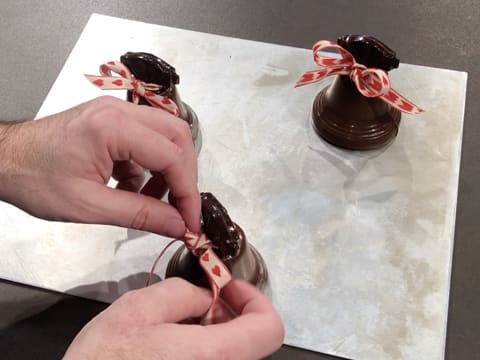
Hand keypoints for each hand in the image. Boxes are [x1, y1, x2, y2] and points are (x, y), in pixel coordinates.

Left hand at [0, 96, 199, 235]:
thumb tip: (178, 225)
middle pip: (177, 136)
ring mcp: (116, 113)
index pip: (171, 156)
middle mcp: (120, 111)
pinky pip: (147, 141)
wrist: (3, 160)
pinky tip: (133, 188)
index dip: (187, 192)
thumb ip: (140, 215)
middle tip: (179, 208)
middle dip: (184, 175)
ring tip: (152, 200)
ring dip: (168, 170)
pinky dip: (150, 167)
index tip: (190, 220)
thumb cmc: (33, 179)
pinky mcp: (113, 121)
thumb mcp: (89, 206)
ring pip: (166, 136)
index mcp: (112, 127)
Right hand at [64, 278, 283, 359]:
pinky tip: (170, 349)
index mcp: (213, 357)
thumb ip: (183, 293)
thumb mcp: (138, 308)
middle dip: (227, 314)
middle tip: (196, 303)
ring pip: (231, 355)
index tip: (227, 289)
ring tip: (176, 327)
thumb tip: (206, 298)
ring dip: (213, 333)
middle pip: (252, 342)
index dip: (255, 300)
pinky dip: (201, 351)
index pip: (270, 328)